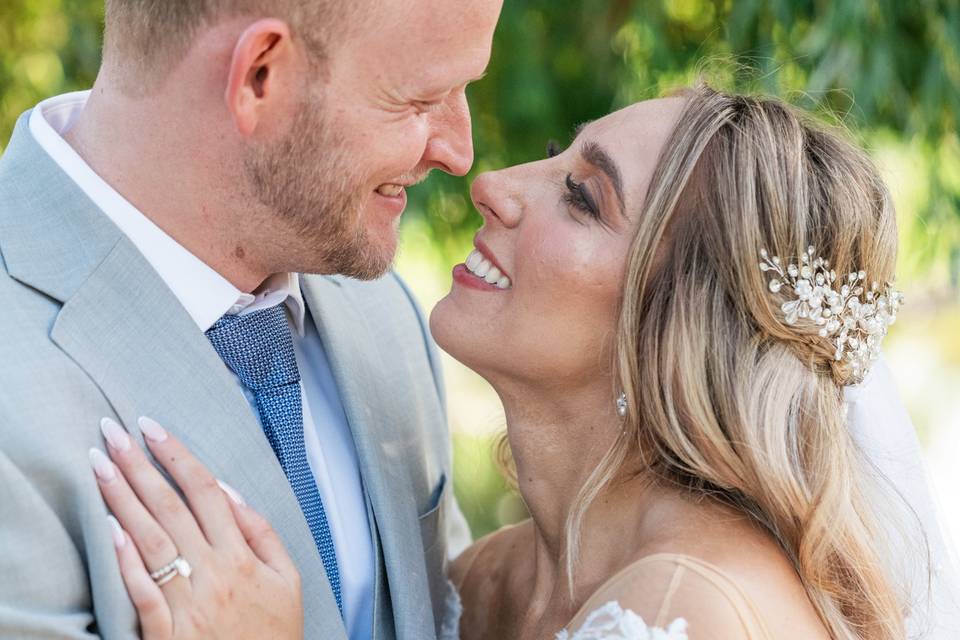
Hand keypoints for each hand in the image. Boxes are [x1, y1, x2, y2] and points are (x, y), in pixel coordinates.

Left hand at [90, 416, 302, 639]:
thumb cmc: (274, 634)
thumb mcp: (288, 579)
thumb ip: (263, 532)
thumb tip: (230, 492)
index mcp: (242, 556)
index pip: (206, 491)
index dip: (177, 456)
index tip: (152, 428)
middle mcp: (214, 573)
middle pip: (171, 508)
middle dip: (139, 466)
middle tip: (112, 432)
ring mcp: (190, 604)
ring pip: (152, 541)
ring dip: (123, 499)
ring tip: (100, 466)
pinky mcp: (169, 634)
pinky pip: (144, 593)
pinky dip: (126, 561)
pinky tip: (108, 529)